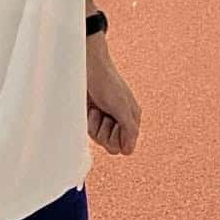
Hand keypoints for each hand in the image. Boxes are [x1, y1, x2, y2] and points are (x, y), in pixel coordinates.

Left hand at [86, 35, 140, 154]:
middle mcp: (119, 122)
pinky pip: (90, 132)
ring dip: (96, 126)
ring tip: (97, 110)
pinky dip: (88, 123)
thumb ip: (129, 130)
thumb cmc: (107, 83)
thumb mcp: (122, 107)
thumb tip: (128, 151)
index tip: (116, 125)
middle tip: (106, 116)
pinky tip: (90, 110)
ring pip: (100, 141)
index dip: (119, 140)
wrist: (88, 67)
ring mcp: (105, 120)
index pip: (126, 148)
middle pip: (112, 147)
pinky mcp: (92, 118)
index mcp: (131, 120)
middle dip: (106, 133)